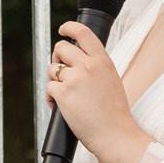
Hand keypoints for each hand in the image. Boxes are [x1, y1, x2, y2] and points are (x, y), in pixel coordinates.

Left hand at [46, 20, 143, 162]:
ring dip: (54, 79)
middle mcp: (89, 66)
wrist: (115, 134)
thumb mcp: (111, 80)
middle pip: (61, 48)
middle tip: (60, 70)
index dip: (70, 27)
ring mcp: (74, 78)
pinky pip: (48, 87)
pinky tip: (58, 105)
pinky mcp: (62, 93)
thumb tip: (76, 61)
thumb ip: (95, 68)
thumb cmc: (114, 113)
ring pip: (52, 68)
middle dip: (57, 57)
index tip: (63, 29)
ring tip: (65, 94)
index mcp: (103, 61)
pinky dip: (50, 97)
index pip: (84, 33)